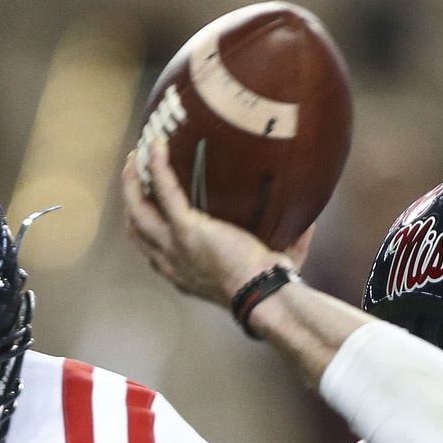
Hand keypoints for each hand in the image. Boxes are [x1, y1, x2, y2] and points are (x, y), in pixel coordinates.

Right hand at [122, 145, 312, 310]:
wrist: (265, 296)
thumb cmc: (272, 288)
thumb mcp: (270, 266)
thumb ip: (286, 244)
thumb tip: (310, 223)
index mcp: (184, 274)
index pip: (153, 250)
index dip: (145, 227)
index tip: (150, 205)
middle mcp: (172, 263)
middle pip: (137, 228)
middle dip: (132, 199)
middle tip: (134, 173)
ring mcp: (175, 246)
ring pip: (138, 210)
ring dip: (133, 181)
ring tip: (137, 155)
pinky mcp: (187, 230)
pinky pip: (164, 191)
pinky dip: (157, 167)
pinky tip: (158, 146)